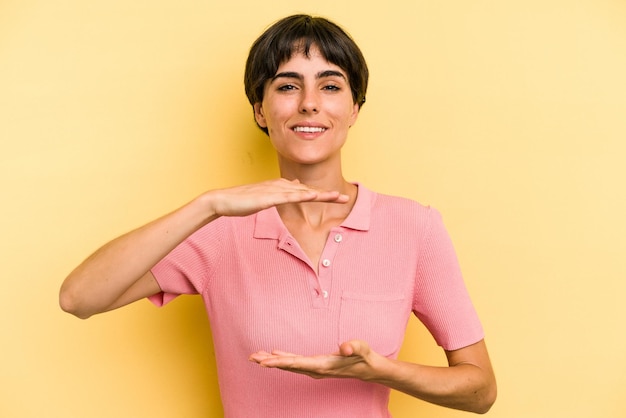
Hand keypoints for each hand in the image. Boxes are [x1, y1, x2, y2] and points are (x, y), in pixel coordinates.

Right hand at [208, 178, 349, 217]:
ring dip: (321, 194)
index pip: (304, 190)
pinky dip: (304, 197)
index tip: (335, 197)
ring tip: (338, 197)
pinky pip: (290, 197)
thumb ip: (276, 196)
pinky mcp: (269, 196)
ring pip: (303, 192)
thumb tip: (288, 191)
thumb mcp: (262, 199)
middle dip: (327, 193)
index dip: (321, 194)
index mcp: (279, 186)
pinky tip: (314, 198)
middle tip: (345, 197)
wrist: (223, 200)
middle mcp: (280, 185)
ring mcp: (275, 190)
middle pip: (308, 190)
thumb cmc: (240, 202)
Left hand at [248, 340, 384, 380]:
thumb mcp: (362, 349)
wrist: (369, 369)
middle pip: (288, 366)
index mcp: (323, 365)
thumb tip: (346, 349)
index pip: (297, 364)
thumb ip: (354, 347)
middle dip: (269, 362)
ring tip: (256, 356)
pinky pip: (295, 362)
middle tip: (252, 358)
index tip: (264, 363)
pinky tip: (274, 354)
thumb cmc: (365, 357)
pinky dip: (283, 358)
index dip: (280, 363)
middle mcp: (316, 369)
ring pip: (290, 365)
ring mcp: (315, 368)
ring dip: (273, 361)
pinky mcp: (316, 364)